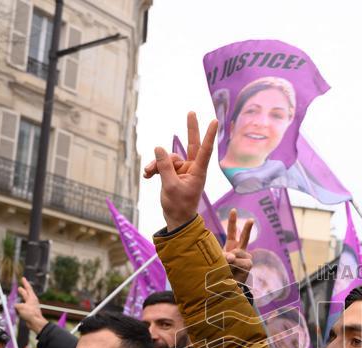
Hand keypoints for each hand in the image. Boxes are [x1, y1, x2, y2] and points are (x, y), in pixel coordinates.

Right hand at [16, 277, 47, 333]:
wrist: (36, 323)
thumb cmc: (31, 314)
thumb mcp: (21, 307)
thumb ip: (17, 305)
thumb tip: (15, 306)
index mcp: (32, 298)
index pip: (28, 288)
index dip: (25, 283)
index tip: (23, 278)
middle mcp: (32, 301)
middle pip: (26, 294)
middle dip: (22, 290)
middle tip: (20, 287)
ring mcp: (30, 306)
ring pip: (24, 300)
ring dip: (20, 298)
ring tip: (17, 296)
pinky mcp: (29, 312)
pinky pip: (23, 307)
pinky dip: (19, 306)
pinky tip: (17, 307)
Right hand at [145, 112, 217, 231]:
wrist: (176, 220)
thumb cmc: (178, 206)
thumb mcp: (169, 186)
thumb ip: (164, 166)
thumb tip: (159, 147)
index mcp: (198, 172)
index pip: (205, 150)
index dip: (209, 135)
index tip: (215, 121)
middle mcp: (192, 169)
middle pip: (192, 145)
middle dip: (190, 129)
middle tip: (192, 112)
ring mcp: (183, 171)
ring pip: (169, 158)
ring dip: (156, 163)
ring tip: (147, 172)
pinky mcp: (174, 174)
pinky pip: (163, 165)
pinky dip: (154, 168)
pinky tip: (146, 175)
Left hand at [223, 208, 252, 283]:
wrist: (225, 290)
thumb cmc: (219, 274)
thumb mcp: (217, 262)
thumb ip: (222, 257)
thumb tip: (231, 257)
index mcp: (231, 247)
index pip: (232, 232)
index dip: (233, 222)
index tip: (234, 210)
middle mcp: (240, 251)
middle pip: (244, 238)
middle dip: (247, 228)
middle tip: (251, 219)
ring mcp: (245, 258)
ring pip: (238, 252)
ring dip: (231, 260)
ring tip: (227, 267)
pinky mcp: (247, 266)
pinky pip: (242, 262)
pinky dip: (236, 266)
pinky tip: (234, 271)